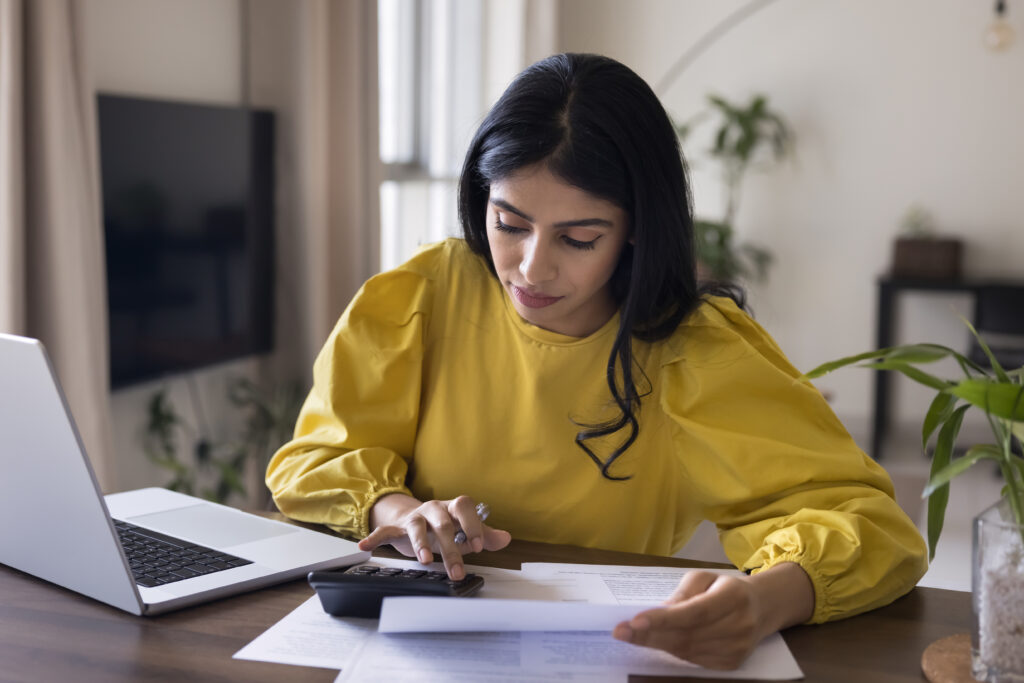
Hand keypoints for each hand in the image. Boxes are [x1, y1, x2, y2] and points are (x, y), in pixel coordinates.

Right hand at [357, 493, 510, 579]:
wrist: (416, 517)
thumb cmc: (446, 525)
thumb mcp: (466, 530)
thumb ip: (485, 535)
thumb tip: (506, 538)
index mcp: (453, 508)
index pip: (465, 508)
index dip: (472, 525)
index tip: (478, 546)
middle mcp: (434, 509)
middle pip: (443, 524)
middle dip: (451, 549)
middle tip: (456, 571)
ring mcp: (414, 517)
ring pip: (417, 527)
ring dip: (421, 543)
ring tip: (425, 559)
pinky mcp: (397, 528)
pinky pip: (384, 532)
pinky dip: (375, 538)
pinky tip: (365, 546)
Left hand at [612, 562, 813, 669]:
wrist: (761, 608)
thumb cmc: (724, 588)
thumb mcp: (704, 578)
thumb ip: (681, 593)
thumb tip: (656, 613)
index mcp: (734, 597)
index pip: (695, 612)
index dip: (664, 619)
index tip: (634, 621)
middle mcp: (739, 626)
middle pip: (687, 635)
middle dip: (649, 635)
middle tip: (620, 631)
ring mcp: (737, 649)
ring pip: (687, 651)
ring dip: (656, 644)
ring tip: (633, 635)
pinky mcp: (732, 664)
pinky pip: (694, 661)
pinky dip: (673, 651)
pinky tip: (659, 641)